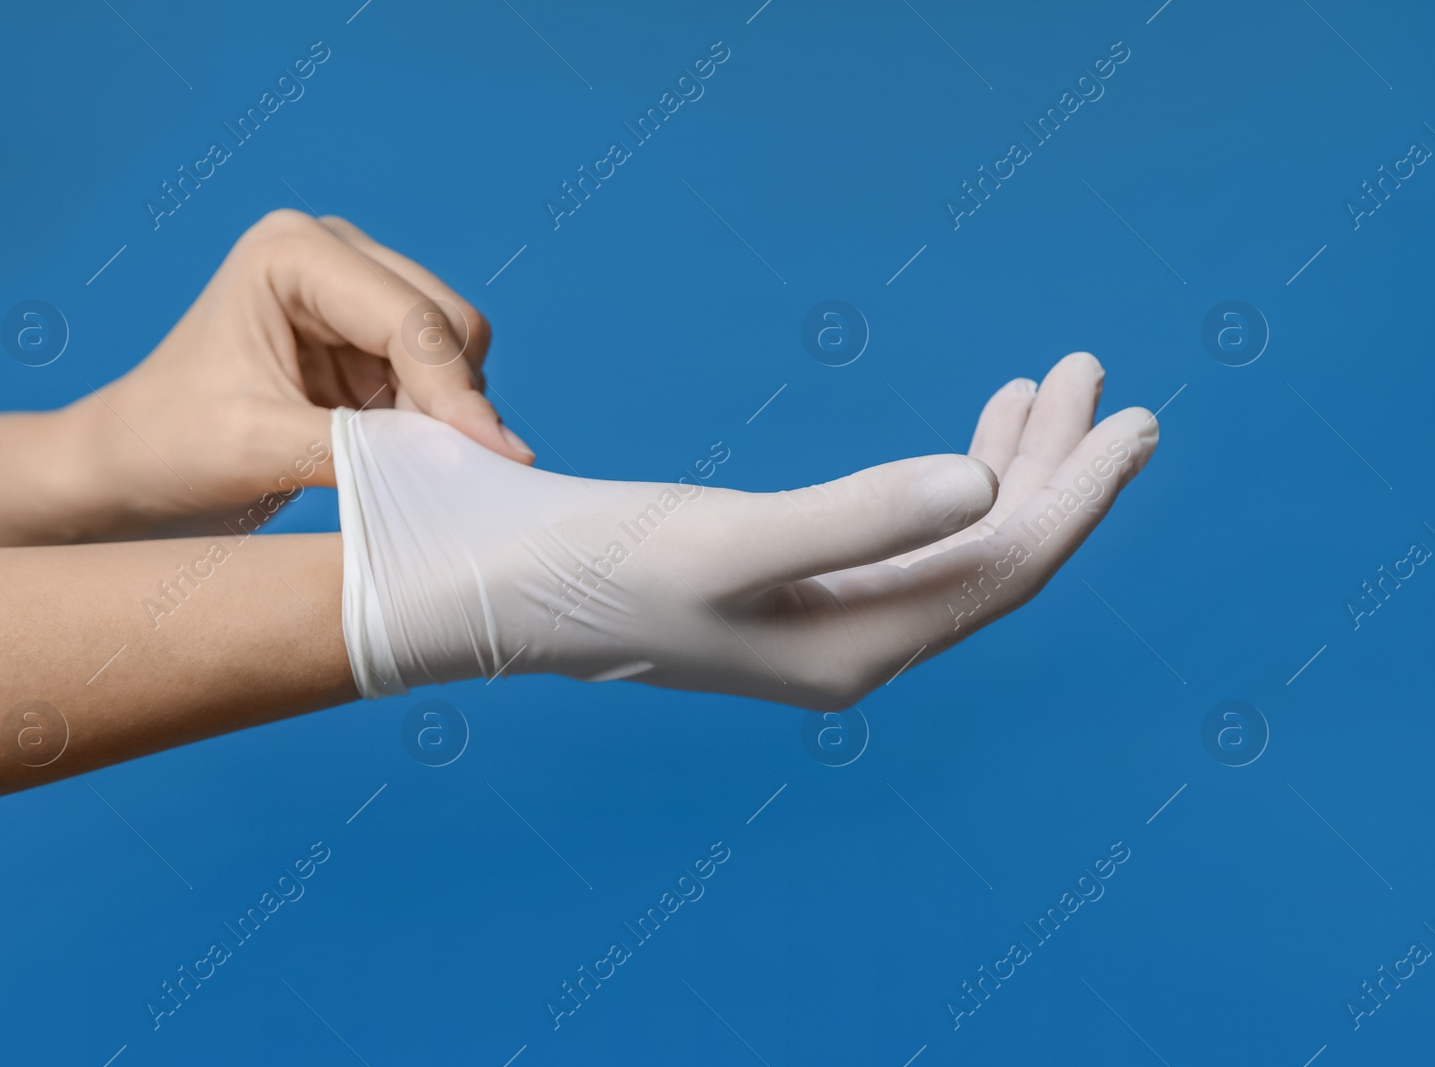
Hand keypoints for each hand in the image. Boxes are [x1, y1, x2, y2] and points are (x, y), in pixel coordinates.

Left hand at [68, 209, 533, 535]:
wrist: (129, 472)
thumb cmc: (168, 447)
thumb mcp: (261, 449)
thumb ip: (367, 450)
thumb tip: (470, 461)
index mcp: (291, 252)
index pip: (410, 318)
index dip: (456, 392)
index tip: (499, 460)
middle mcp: (331, 254)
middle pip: (448, 321)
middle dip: (454, 401)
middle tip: (444, 474)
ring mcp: (353, 293)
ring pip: (456, 349)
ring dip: (446, 414)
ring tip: (399, 465)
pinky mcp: (367, 339)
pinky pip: (439, 378)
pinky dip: (436, 422)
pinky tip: (398, 454)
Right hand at [332, 352, 1156, 708]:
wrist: (505, 591)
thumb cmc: (601, 568)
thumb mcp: (730, 541)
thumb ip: (858, 517)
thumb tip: (982, 488)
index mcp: (857, 647)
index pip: (1001, 569)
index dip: (1075, 497)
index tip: (1133, 422)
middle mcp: (858, 644)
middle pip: (991, 554)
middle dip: (1054, 470)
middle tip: (1100, 380)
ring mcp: (828, 619)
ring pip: (952, 541)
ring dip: (1007, 466)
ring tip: (1047, 388)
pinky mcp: (796, 587)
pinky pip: (907, 535)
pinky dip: (947, 480)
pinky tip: (969, 442)